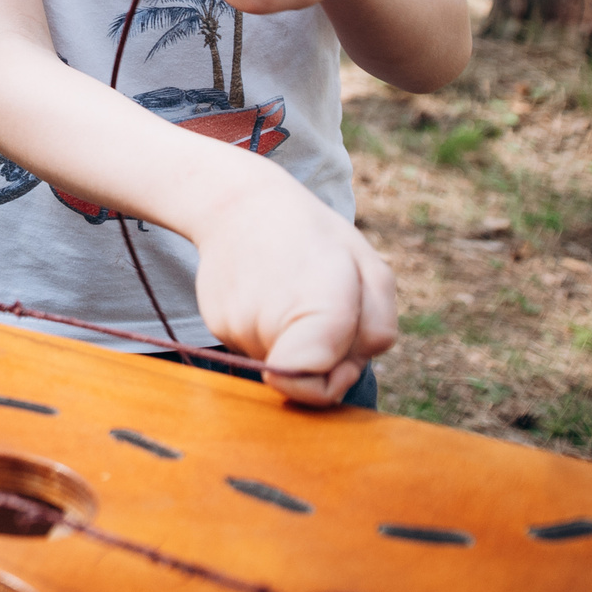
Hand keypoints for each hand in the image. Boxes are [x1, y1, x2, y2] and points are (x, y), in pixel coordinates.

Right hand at [190, 190, 397, 405]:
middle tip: (319, 301)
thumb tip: (343, 371)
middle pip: (304, 376)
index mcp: (321, 313)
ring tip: (288, 287)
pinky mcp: (213, 322)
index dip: (339, 378)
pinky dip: (265, 325)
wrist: (237, 201)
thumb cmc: (314, 235)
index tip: (345, 352)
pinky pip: (253, 343)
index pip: (318, 391)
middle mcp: (270, 328)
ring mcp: (234, 327)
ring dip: (292, 336)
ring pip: (278, 359)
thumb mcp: (371, 271)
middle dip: (322, 352)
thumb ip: (378, 330)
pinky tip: (264, 287)